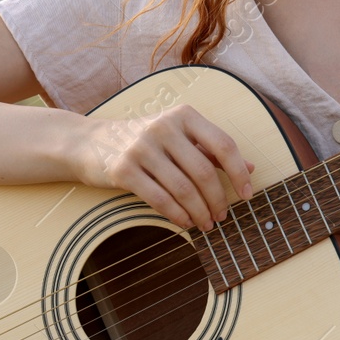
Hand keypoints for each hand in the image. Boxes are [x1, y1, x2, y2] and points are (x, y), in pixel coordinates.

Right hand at [71, 104, 255, 230]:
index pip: (223, 145)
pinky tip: (186, 223)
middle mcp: (163, 127)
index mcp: (183, 115)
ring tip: (207, 224)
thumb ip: (211, 150)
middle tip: (223, 216)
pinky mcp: (123, 169)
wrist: (88, 142)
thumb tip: (251, 168)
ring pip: (183, 189)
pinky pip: (160, 199)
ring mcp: (141, 147)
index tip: (248, 194)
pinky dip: (177, 215)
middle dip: (218, 200)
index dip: (239, 173)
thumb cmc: (143, 140)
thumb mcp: (178, 136)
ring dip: (199, 213)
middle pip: (204, 172)